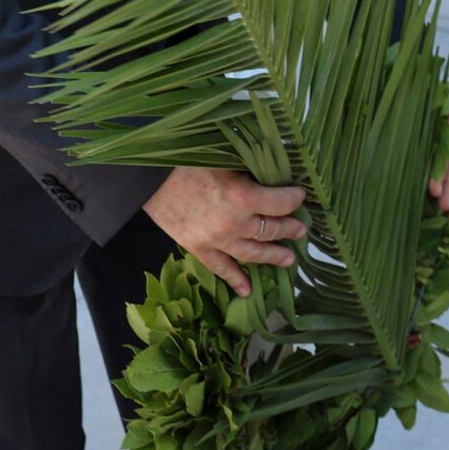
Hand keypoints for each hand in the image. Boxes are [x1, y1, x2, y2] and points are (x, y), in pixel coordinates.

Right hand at [145, 167, 305, 297]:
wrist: (147, 178)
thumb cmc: (187, 160)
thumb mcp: (225, 157)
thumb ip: (250, 170)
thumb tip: (274, 173)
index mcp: (243, 196)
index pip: (281, 202)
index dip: (294, 198)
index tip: (300, 195)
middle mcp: (234, 223)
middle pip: (271, 229)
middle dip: (289, 228)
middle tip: (301, 230)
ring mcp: (216, 240)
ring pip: (253, 253)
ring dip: (273, 256)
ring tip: (289, 259)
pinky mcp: (198, 248)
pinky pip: (221, 269)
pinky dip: (235, 280)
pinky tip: (247, 292)